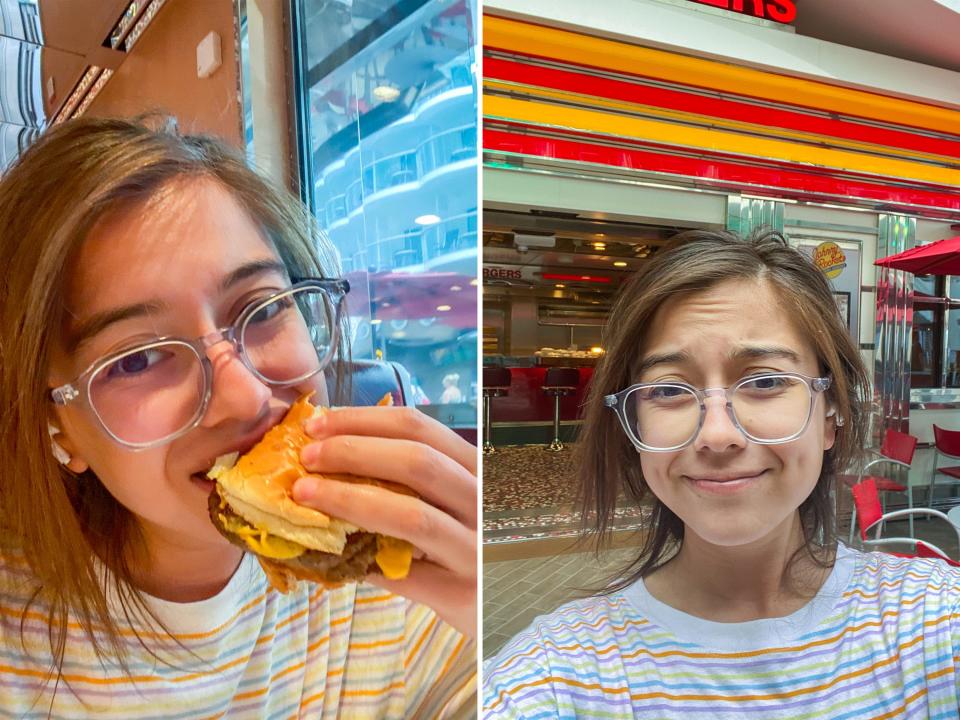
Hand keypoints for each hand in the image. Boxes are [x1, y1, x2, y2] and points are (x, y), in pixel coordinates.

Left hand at [293, 406, 476, 637]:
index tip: (317, 424)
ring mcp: (476, 548)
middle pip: (417, 462)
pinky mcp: (462, 592)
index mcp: (476, 468)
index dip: (363, 421)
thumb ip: (415, 482)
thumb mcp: (458, 502)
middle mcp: (483, 501)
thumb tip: (332, 461)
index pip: (420, 428)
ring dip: (349, 499)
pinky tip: (324, 556)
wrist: (508, 603)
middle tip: (306, 457)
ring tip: (304, 495)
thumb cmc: (474, 544)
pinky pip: (401, 574)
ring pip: (410, 514)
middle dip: (352, 452)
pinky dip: (358, 560)